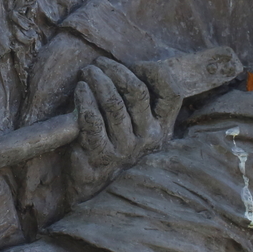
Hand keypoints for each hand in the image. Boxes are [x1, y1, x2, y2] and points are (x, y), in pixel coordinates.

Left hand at [68, 57, 175, 202]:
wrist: (96, 187)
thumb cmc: (115, 144)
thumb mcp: (138, 126)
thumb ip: (142, 101)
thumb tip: (130, 65)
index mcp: (162, 127)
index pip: (172, 92)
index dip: (154, 71)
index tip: (134, 64)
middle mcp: (149, 139)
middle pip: (137, 92)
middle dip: (115, 70)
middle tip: (98, 64)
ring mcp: (125, 149)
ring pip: (114, 103)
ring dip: (98, 81)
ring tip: (88, 72)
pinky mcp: (100, 155)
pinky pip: (92, 121)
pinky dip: (85, 100)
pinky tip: (80, 89)